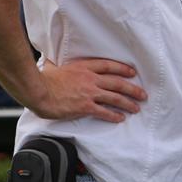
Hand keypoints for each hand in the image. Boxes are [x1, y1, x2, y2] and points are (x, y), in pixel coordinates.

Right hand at [31, 58, 147, 122]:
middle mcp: (91, 78)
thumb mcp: (55, 66)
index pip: (109, 66)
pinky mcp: (85, 106)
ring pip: (114, 97)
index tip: (132, 73)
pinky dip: (114, 115)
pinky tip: (120, 118)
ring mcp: (89, 92)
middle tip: (143, 94)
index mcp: (84, 67)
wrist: (38, 90)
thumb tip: (53, 63)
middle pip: (117, 83)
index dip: (123, 69)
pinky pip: (104, 111)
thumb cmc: (43, 79)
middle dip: (132, 89)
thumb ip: (60, 65)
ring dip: (127, 103)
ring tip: (136, 108)